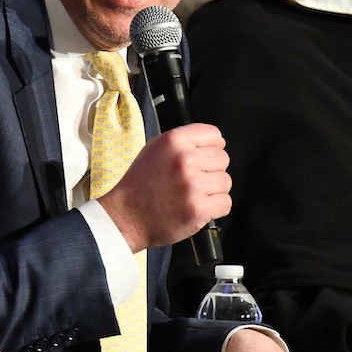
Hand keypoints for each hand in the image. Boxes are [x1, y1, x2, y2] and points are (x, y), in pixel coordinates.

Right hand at [96, 124, 230, 252]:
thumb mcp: (154, 149)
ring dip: (214, 190)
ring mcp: (193, 185)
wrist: (126, 216)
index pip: (214, 135)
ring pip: (225, 182)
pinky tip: (198, 208)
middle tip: (194, 180)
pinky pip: (225, 203)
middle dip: (211, 170)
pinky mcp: (198, 209)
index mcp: (174, 141)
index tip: (205, 157)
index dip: (212, 147)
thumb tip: (213, 143)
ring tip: (194, 195)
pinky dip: (215, 208)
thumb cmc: (140, 185)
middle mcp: (184, 159)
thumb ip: (183, 143)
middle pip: (223, 158)